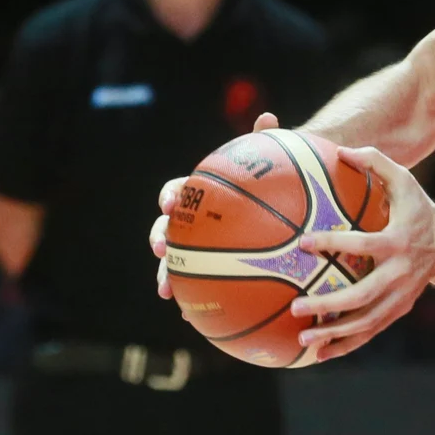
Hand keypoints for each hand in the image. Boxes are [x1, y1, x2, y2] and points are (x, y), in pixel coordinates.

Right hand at [153, 112, 281, 298]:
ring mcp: (198, 247)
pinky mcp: (209, 271)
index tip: (171, 204)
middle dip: (160, 238)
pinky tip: (195, 317)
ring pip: (174, 263)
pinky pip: (196, 288)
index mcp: (201, 195)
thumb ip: (264, 144)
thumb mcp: (270, 163)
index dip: (170, 197)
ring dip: (166, 276)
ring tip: (167, 293)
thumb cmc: (270, 183)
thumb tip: (267, 117)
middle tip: (163, 248)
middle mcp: (193, 221)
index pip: (177, 191)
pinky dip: (193, 301)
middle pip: (166, 229)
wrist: (275, 208)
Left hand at [286, 146, 434, 360]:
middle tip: (296, 306)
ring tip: (302, 338)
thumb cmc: (417, 209)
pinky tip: (318, 354)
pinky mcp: (398, 311)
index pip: (363, 244)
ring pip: (366, 322)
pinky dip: (345, 345)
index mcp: (398, 241)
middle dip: (329, 304)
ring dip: (334, 334)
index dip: (334, 244)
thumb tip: (341, 150)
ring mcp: (401, 297)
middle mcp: (401, 274)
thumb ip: (376, 162)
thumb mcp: (405, 181)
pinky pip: (369, 332)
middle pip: (363, 295)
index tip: (303, 243)